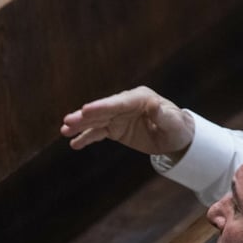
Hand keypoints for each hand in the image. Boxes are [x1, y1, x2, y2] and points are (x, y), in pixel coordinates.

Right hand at [60, 86, 193, 156]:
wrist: (176, 138)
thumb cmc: (177, 127)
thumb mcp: (175, 122)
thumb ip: (164, 115)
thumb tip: (155, 107)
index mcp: (139, 98)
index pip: (118, 103)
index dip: (101, 107)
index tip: (85, 110)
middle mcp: (125, 105)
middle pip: (102, 111)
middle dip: (84, 116)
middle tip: (68, 121)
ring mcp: (118, 117)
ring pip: (96, 121)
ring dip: (80, 126)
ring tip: (64, 130)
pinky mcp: (115, 129)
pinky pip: (98, 133)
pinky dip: (86, 138)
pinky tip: (74, 144)